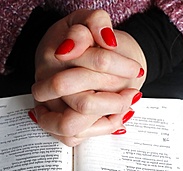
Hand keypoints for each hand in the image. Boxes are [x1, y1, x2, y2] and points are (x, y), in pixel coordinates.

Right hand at [31, 9, 146, 145]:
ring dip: (106, 120)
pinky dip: (97, 130)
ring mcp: (46, 105)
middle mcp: (46, 83)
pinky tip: (114, 118)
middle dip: (115, 101)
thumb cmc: (80, 40)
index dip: (122, 66)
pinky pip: (71, 137)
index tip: (135, 68)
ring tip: (124, 107)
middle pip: (85, 103)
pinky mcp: (52, 121)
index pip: (98, 63)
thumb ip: (94, 21)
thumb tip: (106, 39)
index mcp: (53, 55)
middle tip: (132, 93)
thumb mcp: (86, 20)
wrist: (67, 54)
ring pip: (72, 126)